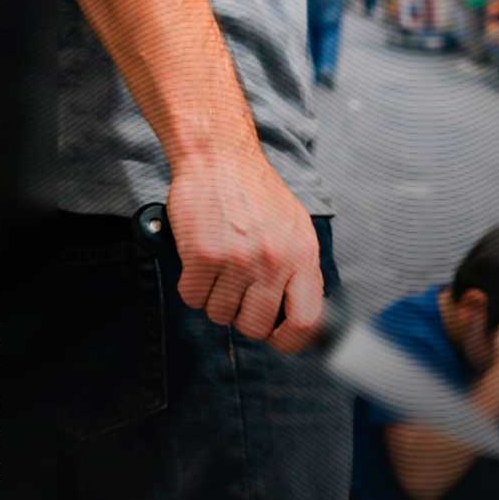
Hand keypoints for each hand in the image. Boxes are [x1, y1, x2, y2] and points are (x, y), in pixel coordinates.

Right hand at [167, 149, 323, 352]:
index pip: (306, 321)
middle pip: (256, 326)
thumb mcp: (296, 228)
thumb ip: (300, 270)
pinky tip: (199, 264)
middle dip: (243, 320)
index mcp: (303, 256)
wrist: (220, 158)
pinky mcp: (204, 256)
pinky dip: (192, 287)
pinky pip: (193, 297)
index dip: (289, 341)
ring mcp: (238, 260)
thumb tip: (301, 315)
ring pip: (220, 314)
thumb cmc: (257, 193)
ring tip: (219, 272)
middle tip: (238, 298)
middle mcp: (274, 261)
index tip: (277, 339)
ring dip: (215, 301)